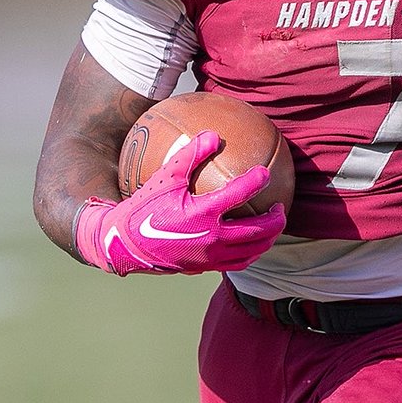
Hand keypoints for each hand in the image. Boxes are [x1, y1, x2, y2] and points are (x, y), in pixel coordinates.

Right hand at [74, 130, 285, 275]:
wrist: (122, 245)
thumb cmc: (142, 208)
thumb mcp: (164, 178)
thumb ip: (189, 156)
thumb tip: (212, 134)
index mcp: (202, 214)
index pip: (240, 194)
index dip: (256, 181)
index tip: (265, 173)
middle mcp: (210, 239)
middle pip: (257, 231)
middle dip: (276, 220)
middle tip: (280, 206)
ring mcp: (208, 257)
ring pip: (251, 251)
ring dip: (267, 239)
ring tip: (273, 226)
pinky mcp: (203, 268)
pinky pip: (236, 263)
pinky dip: (250, 253)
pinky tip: (252, 242)